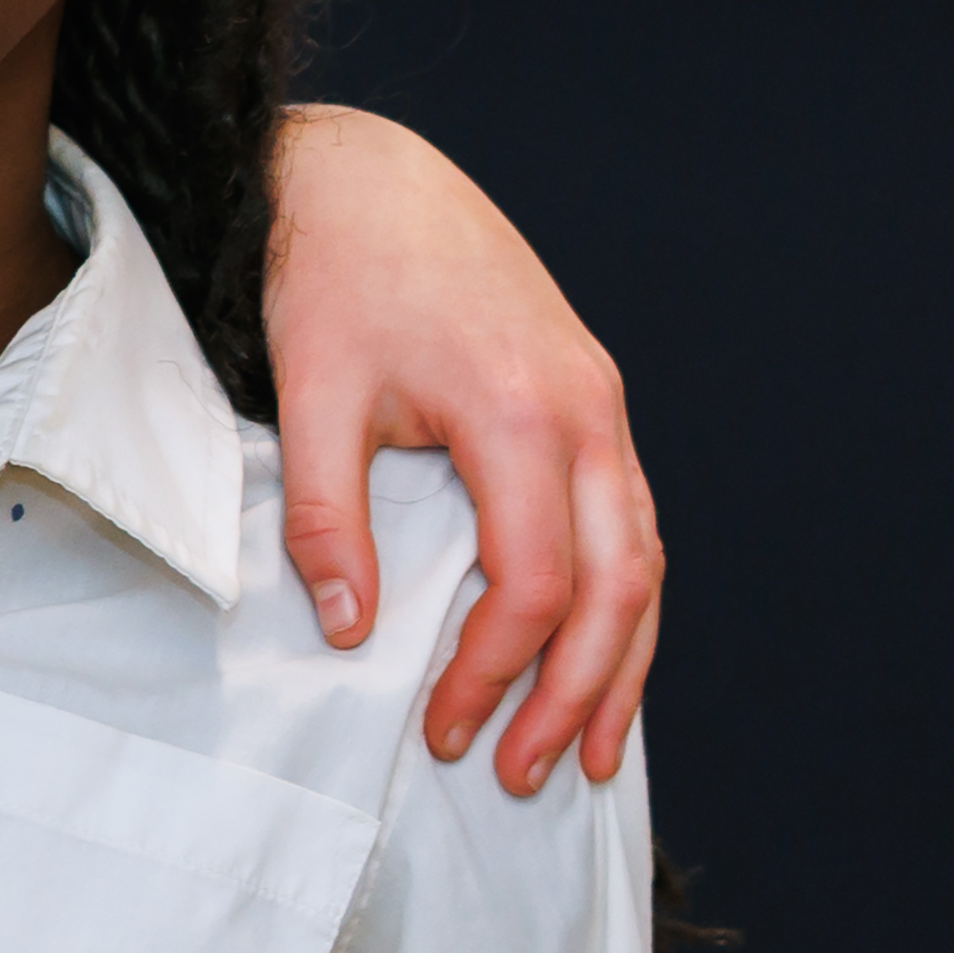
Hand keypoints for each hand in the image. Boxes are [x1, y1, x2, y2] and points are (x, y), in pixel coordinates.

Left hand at [264, 104, 660, 793]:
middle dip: (580, 692)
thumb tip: (346, 631)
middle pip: (619, 585)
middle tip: (528, 774)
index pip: (532, 580)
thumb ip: (328, 515)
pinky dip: (623, 600)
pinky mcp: (592, 401)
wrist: (368, 178)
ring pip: (645, 559)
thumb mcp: (308, 393)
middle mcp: (586, 413)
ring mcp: (601, 405)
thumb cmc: (333, 276)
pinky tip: (599, 656)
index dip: (491, 670)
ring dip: (621, 660)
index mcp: (520, 413)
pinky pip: (631, 521)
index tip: (441, 730)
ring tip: (591, 751)